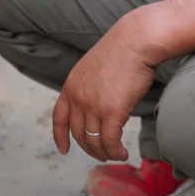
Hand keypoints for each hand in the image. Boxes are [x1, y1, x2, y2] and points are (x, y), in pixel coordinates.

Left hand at [52, 13, 158, 161]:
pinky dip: (116, 151)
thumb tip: (97, 105)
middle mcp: (77, 98)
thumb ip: (89, 87)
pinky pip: (110, 141)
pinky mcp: (112, 112)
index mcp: (71, 86)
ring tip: (116, 155)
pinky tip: (123, 152)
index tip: (62, 149)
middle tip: (101, 154)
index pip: (59, 118)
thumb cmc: (121, 51)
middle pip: (78, 134)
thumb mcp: (93, 68)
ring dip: (104, 152)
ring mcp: (93, 106)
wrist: (135, 41)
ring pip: (94, 141)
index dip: (59, 136)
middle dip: (89, 148)